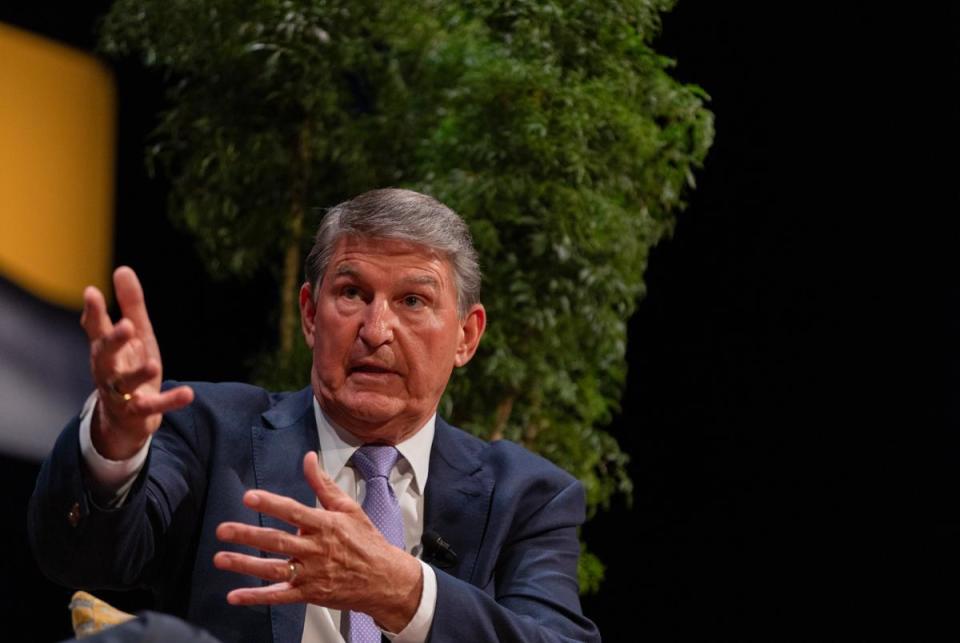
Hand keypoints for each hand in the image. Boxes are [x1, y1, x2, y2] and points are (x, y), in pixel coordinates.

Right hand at [81, 266, 192, 459]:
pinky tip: (188, 393)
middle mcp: (109, 371)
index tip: (92, 291)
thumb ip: (130, 305)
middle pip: (104, 356)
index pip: (96, 329)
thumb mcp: (135, 336)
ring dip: (138, 375)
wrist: (126, 419)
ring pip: (126, 385)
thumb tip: (122, 269)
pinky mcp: (140, 412)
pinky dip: (170, 400)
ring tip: (153, 364)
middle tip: (126, 327)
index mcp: (106, 350)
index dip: (94, 311)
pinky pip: (154, 406)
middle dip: (114, 341)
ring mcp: (122, 394)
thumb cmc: (128, 367)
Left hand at [213, 452, 422, 632]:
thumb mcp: (349, 507)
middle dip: (248, 535)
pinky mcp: (310, 593)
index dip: (270, 504)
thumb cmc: (366, 541)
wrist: (384, 578)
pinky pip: (279, 596)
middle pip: (277, 541)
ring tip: (221, 558)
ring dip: (245, 564)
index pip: (293, 512)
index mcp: (326, 525)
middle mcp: (316, 549)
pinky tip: (235, 595)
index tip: (249, 497)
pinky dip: (256, 597)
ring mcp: (312, 573)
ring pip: (274, 569)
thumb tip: (309, 458)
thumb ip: (323, 484)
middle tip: (223, 530)